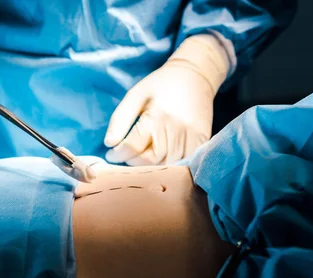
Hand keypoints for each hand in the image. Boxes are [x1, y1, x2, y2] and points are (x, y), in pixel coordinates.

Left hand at [104, 34, 231, 165]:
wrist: (195, 75)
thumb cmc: (160, 85)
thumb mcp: (135, 95)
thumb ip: (120, 120)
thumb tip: (109, 144)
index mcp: (156, 115)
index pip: (132, 146)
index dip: (118, 154)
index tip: (111, 154)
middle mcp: (176, 128)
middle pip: (150, 160)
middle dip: (133, 162)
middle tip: (127, 156)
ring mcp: (192, 136)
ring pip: (167, 165)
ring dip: (151, 166)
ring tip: (141, 157)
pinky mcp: (203, 140)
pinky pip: (184, 163)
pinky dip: (170, 166)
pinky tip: (161, 159)